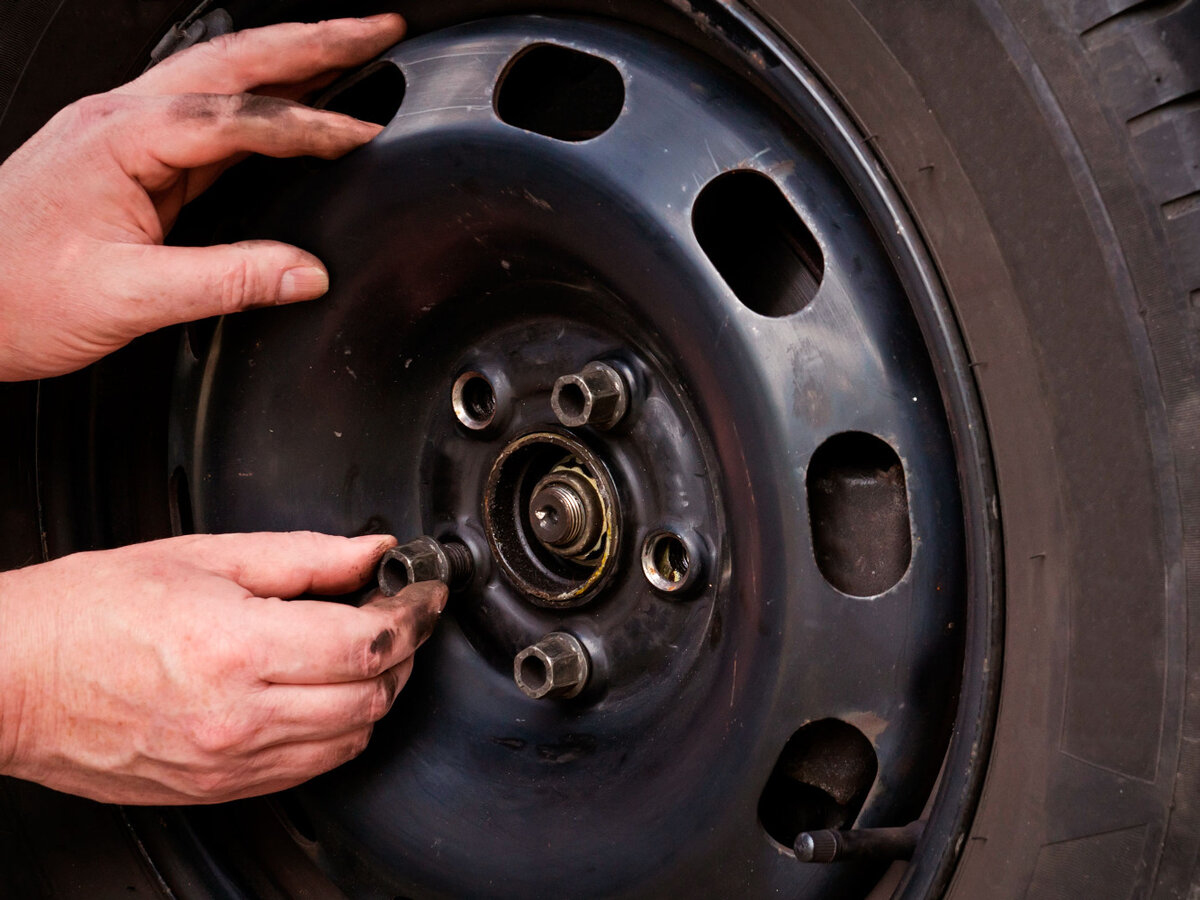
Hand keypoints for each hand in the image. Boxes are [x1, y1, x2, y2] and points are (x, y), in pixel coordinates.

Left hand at [0, 15, 405, 380]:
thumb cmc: (14, 295)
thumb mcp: (129, 297)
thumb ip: (228, 280)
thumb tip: (306, 273)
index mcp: (120, 138)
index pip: (239, 117)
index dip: (310, 124)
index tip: (364, 134)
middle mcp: (121, 117)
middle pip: (235, 59)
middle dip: (315, 39)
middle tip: (379, 29)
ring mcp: (125, 130)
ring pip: (223, 72)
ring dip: (291, 55)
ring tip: (353, 47)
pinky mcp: (130, 154)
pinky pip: (211, 110)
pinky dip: (263, 97)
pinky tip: (293, 102)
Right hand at [0, 532, 446, 804]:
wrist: (11, 679)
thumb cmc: (88, 612)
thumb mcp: (203, 556)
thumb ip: (303, 556)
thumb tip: (371, 550)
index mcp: (238, 647)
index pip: (369, 643)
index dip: (412, 613)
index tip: (420, 593)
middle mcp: (240, 716)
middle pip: (373, 695)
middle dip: (402, 652)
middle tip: (394, 616)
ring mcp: (230, 762)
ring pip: (351, 739)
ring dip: (374, 694)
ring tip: (359, 653)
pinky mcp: (218, 790)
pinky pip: (309, 770)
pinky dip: (335, 732)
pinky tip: (322, 696)